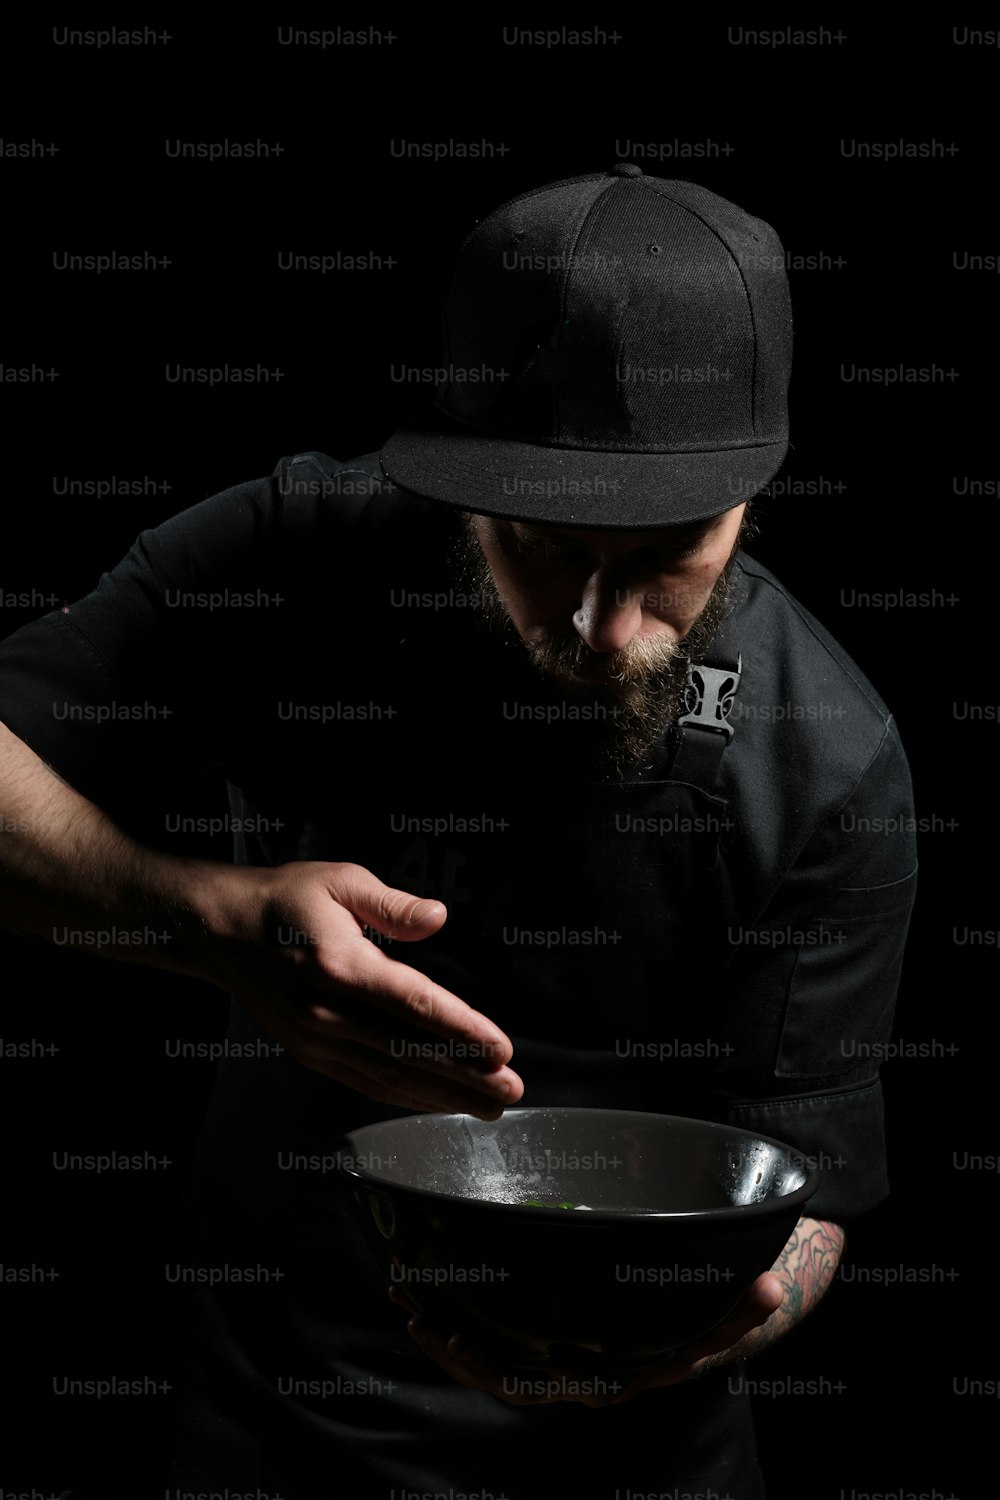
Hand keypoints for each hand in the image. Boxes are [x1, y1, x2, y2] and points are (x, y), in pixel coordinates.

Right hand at [180, 858, 523, 1118]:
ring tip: (487, 1107)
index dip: (463, 1031)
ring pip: (391, 1077)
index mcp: (341, 966)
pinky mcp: (309, 1053)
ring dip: (443, 1096)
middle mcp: (327, 1012)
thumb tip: (437, 918)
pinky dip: (406, 1095)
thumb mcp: (340, 880)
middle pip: (411, 1052)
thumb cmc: (283, 900)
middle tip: (509, 1091)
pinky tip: (435, 1101)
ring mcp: (316, 1039)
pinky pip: (365, 1082)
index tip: (501, 1049)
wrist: (217, 930)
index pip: (415, 1006)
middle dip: (467, 1077)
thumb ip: (393, 905)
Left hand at [388, 1274, 783, 1406]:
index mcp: (608, 1375)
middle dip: (451, 1348)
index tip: (452, 1336)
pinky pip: (502, 1341)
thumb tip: (772, 1288)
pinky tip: (440, 1293)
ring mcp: (564, 1358)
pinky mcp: (557, 1335)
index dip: (490, 1367)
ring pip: (493, 1361)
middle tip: (412, 1310)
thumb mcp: (730, 1317)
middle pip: (500, 1376)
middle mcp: (579, 1374)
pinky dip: (466, 1321)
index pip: (539, 1384)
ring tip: (408, 1295)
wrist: (713, 1326)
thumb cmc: (712, 1318)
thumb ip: (747, 1308)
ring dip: (447, 1333)